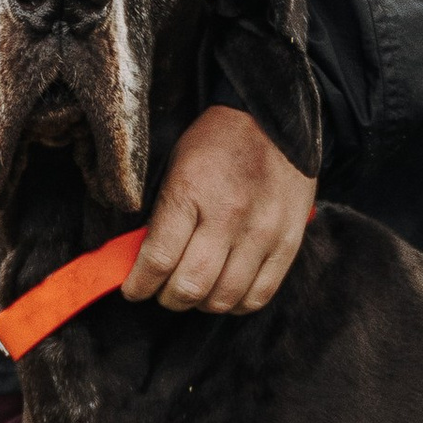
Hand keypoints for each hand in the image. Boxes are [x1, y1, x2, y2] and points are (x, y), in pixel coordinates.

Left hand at [124, 104, 312, 314]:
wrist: (274, 119)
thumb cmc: (216, 143)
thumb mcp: (176, 167)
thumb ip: (161, 215)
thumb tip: (142, 261)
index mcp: (191, 192)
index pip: (158, 260)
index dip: (139, 285)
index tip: (133, 289)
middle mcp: (229, 216)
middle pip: (191, 287)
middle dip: (168, 298)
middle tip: (162, 291)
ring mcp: (263, 231)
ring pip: (224, 298)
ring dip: (201, 303)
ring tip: (195, 290)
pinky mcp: (289, 241)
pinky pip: (260, 294)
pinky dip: (237, 304)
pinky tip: (225, 291)